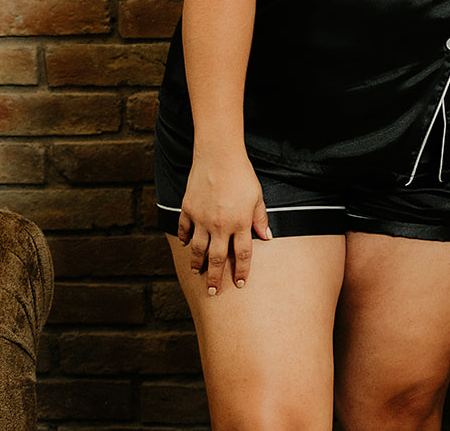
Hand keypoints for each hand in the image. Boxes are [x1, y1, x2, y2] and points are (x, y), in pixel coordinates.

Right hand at [177, 152, 271, 295]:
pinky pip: (183, 230)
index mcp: (240, 223)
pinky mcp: (187, 210)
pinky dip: (183, 239)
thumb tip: (267, 237)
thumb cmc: (242, 175)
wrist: (218, 156)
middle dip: (216, 278)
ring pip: (197, 249)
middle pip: (218, 259)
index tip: (240, 283)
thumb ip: (260, 218)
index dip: (242, 271)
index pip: (243, 254)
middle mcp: (220, 225)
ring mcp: (201, 219)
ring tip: (197, 272)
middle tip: (213, 292)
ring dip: (197, 263)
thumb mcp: (257, 196)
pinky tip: (184, 245)